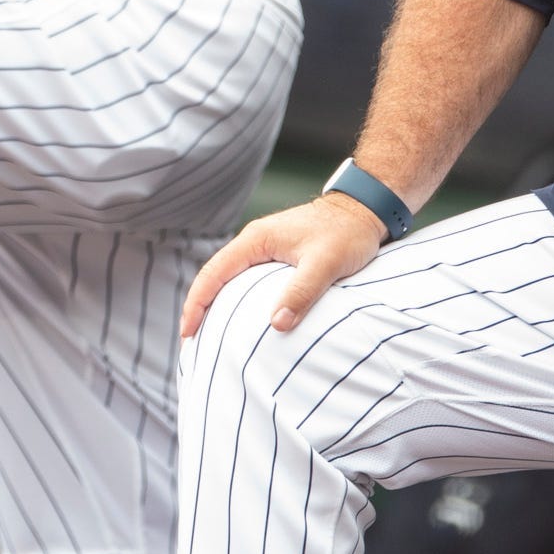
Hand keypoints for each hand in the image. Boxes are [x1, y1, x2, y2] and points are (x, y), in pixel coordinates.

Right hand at [181, 194, 390, 338]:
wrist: (366, 210)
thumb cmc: (347, 233)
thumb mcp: (325, 263)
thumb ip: (301, 292)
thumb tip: (277, 325)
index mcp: (256, 241)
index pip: (213, 273)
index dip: (196, 303)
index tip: (187, 332)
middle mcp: (254, 243)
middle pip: (214, 278)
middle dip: (199, 309)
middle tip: (191, 343)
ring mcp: (265, 250)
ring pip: (229, 280)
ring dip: (216, 306)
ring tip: (209, 337)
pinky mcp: (277, 258)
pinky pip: (247, 282)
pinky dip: (236, 301)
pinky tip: (241, 320)